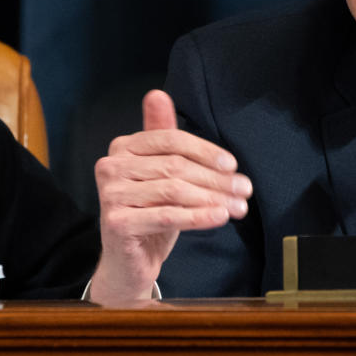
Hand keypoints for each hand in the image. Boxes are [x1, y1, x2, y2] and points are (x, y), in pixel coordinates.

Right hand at [89, 90, 252, 302]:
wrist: (129, 262)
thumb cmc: (151, 211)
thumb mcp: (162, 172)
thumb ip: (164, 135)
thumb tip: (157, 93)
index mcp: (122, 147)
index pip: (172, 140)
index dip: (207, 152)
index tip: (234, 166)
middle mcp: (110, 167)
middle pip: (176, 166)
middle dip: (216, 179)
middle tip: (245, 189)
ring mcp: (110, 195)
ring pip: (174, 191)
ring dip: (213, 198)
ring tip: (239, 206)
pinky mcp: (116, 223)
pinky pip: (168, 216)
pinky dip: (199, 216)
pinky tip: (220, 217)